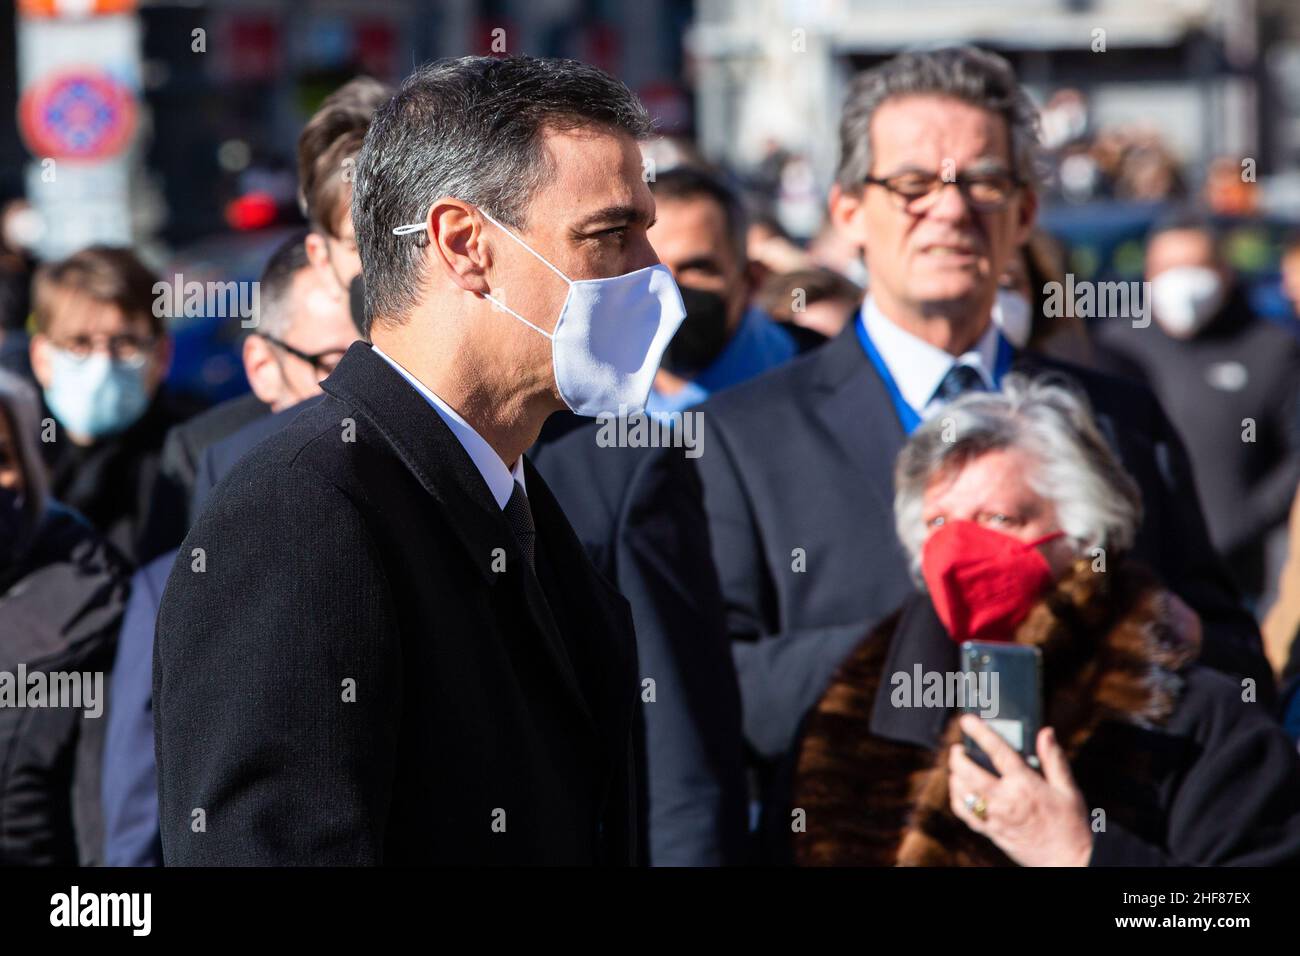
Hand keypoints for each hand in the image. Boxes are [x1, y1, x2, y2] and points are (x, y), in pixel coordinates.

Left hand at [948, 714, 1092, 866]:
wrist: (1068, 861)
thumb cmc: (1071, 825)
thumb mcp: (1068, 789)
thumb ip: (1053, 759)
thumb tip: (1046, 732)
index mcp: (1025, 785)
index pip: (998, 751)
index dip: (980, 732)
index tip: (967, 720)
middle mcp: (1006, 799)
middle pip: (969, 772)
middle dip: (958, 757)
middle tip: (958, 749)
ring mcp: (995, 817)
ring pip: (962, 793)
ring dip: (954, 777)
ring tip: (957, 768)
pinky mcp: (991, 832)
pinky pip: (965, 814)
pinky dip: (957, 800)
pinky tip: (960, 792)